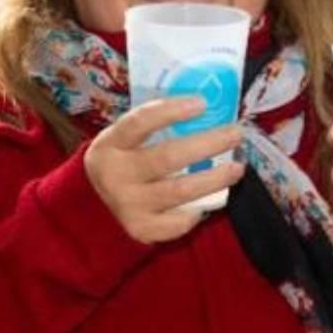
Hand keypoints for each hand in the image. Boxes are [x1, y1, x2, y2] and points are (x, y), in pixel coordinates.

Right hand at [84, 98, 245, 244]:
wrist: (95, 205)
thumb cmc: (124, 161)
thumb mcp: (124, 140)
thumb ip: (154, 126)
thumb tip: (208, 108)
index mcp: (111, 145)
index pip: (139, 123)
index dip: (170, 111)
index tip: (202, 103)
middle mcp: (116, 175)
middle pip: (167, 158)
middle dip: (208, 144)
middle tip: (236, 134)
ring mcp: (128, 205)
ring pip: (180, 191)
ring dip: (215, 178)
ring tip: (237, 168)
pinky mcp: (140, 229)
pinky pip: (178, 221)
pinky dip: (198, 211)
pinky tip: (211, 201)